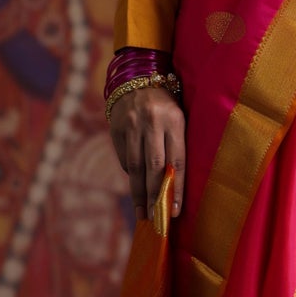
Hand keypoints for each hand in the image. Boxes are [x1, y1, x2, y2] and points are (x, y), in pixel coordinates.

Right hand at [108, 86, 185, 223]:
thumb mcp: (178, 118)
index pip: (177, 161)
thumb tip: (172, 184)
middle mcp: (152, 122)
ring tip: (142, 213)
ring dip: (139, 193)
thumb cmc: (167, 103)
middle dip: (155, 196)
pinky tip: (136, 187)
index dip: (176, 189)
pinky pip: (124, 157)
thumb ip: (176, 145)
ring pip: (136, 166)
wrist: (138, 76)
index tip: (175, 212)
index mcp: (174, 120)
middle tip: (156, 220)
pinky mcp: (116, 128)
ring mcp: (132, 125)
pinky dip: (131, 174)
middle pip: (154, 167)